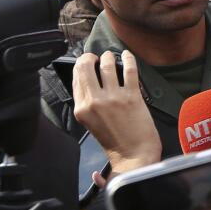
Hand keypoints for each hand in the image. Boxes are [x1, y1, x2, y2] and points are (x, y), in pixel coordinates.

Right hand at [72, 50, 160, 175]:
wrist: (134, 155)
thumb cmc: (115, 142)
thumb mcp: (91, 124)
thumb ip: (87, 105)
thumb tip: (87, 82)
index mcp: (82, 110)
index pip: (75, 79)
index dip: (80, 66)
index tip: (86, 61)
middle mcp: (94, 102)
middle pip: (86, 67)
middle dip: (90, 57)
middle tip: (96, 56)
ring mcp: (113, 97)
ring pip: (107, 65)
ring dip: (108, 57)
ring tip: (110, 56)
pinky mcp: (132, 95)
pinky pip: (129, 69)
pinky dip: (128, 58)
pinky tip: (127, 54)